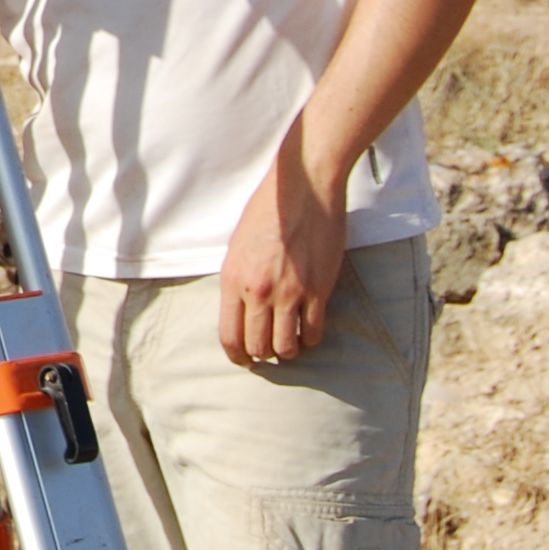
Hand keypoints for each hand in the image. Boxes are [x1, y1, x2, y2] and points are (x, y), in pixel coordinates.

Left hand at [219, 131, 346, 368]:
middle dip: (264, 355)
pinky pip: (315, 332)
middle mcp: (258, 291)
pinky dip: (312, 338)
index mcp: (233, 280)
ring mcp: (290, 293)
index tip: (246, 360)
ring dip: (290, 349)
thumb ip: (238, 280)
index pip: (229, 336)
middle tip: (272, 351)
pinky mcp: (319, 290)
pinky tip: (310, 329)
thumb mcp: (238, 246)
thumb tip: (242, 310)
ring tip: (292, 340)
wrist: (303, 189)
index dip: (238, 356)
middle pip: (258, 347)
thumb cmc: (268, 211)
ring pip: (287, 347)